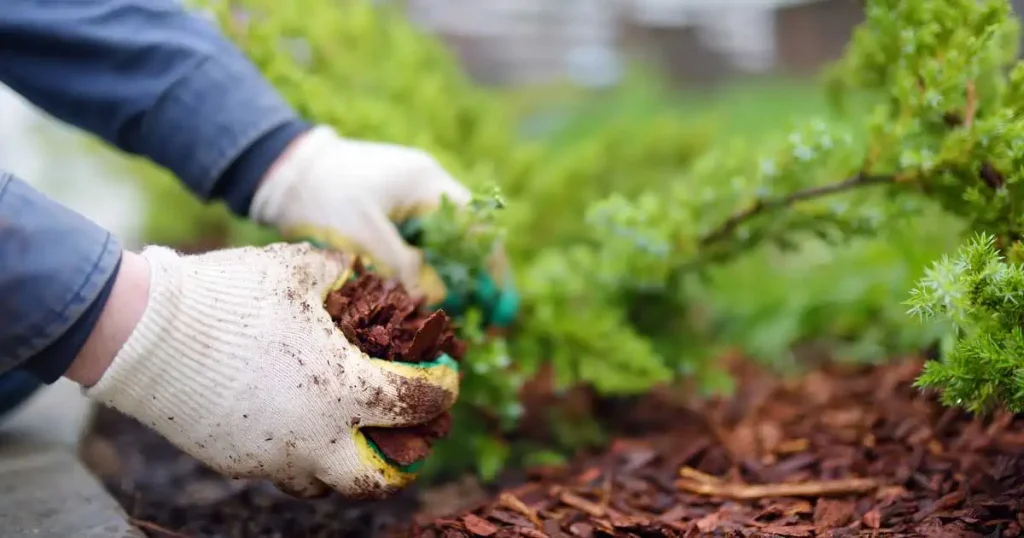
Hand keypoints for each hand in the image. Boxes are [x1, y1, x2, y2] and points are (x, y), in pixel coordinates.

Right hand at [82, 243, 458, 498]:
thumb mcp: (298, 269)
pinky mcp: (235, 461)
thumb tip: (360, 270)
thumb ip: (340, 272)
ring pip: (324, 484)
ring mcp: (273, 456)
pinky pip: (279, 469)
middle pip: (378, 479)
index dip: (443, 389)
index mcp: (345, 389)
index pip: (417, 403)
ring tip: (348, 436)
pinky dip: (297, 453)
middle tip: (408, 438)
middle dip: (403, 463)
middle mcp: (316, 437)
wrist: (146, 333)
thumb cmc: (231, 295)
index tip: (446, 378)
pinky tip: (294, 422)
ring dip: (346, 463)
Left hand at [250, 126, 517, 327]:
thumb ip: (403, 267)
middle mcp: (425, 186)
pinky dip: (426, 270)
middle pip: (465, 237)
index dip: (493, 268)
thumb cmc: (320, 197)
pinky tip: (427, 300)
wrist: (279, 170)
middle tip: (488, 319)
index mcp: (427, 182)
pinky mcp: (388, 210)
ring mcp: (406, 196)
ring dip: (451, 278)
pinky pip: (418, 244)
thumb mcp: (364, 236)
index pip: (476, 227)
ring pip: (442, 244)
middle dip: (477, 279)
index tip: (500, 305)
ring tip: (462, 317)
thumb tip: (437, 297)